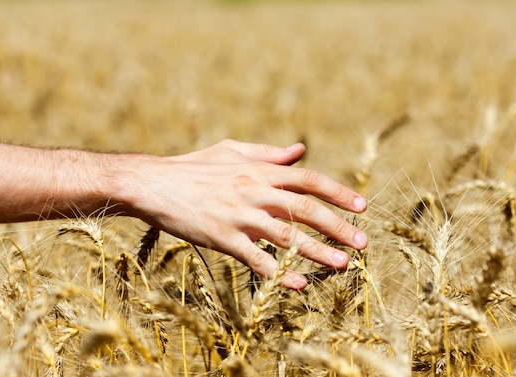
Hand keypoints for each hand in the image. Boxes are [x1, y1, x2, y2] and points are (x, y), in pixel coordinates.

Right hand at [116, 139, 367, 288]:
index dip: (339, 192)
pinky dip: (280, 273)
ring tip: (344, 264)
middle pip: (306, 209)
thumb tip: (300, 150)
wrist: (152, 184)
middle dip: (338, 226)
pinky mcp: (222, 238)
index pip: (309, 179)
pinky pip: (257, 259)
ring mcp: (239, 216)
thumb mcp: (231, 151)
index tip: (362, 206)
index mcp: (260, 170)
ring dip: (318, 251)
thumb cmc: (193, 167)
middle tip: (363, 243)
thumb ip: (268, 152)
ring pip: (288, 236)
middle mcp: (255, 191)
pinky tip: (299, 284)